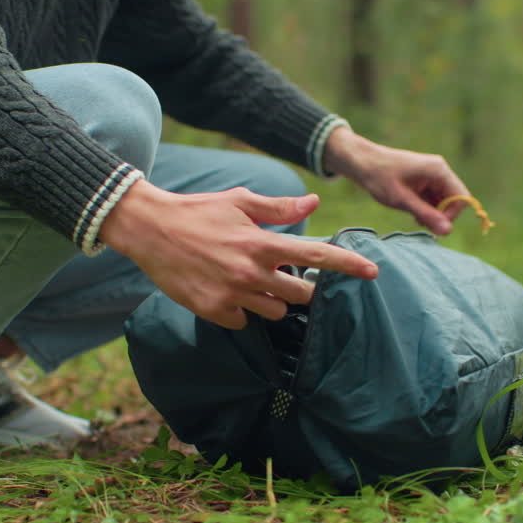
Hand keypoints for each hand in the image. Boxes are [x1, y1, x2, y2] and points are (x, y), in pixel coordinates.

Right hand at [99, 181, 378, 328]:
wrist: (150, 230)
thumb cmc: (198, 212)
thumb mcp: (240, 201)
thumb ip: (279, 208)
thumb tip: (313, 203)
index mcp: (261, 242)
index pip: (315, 255)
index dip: (347, 264)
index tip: (372, 272)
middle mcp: (250, 272)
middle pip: (300, 295)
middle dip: (300, 288)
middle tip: (282, 274)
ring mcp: (231, 295)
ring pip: (274, 312)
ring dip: (270, 300)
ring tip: (248, 280)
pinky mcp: (213, 311)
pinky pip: (243, 321)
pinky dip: (241, 311)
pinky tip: (225, 291)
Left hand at [323, 126, 469, 234]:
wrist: (362, 163)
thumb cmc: (379, 178)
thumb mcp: (401, 200)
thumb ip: (426, 215)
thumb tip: (448, 231)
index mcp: (438, 171)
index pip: (461, 198)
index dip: (451, 215)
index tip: (432, 224)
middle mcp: (440, 171)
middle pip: (454, 200)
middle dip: (441, 215)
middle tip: (419, 222)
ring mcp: (433, 175)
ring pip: (444, 201)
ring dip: (432, 213)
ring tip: (413, 216)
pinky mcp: (425, 180)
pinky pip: (434, 198)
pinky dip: (426, 208)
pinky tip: (412, 211)